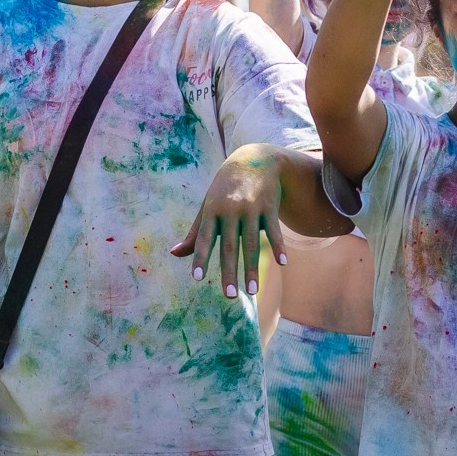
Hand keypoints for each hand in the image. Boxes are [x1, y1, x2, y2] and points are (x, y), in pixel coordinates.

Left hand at [171, 144, 285, 297]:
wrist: (254, 159)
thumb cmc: (224, 190)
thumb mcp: (207, 206)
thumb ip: (194, 232)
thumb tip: (174, 254)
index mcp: (211, 211)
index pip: (204, 238)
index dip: (200, 258)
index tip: (196, 278)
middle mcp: (230, 210)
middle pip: (229, 246)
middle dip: (229, 272)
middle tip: (230, 296)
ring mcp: (251, 208)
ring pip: (251, 243)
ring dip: (252, 268)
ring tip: (252, 291)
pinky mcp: (269, 207)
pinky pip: (273, 230)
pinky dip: (278, 246)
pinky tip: (282, 263)